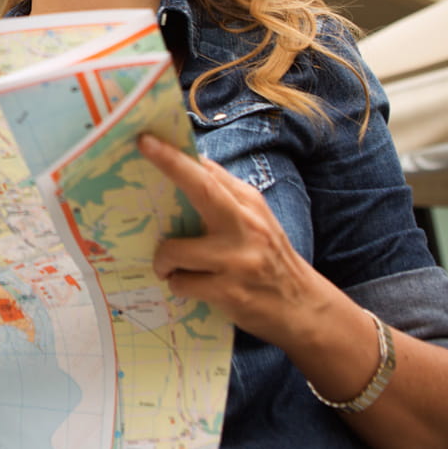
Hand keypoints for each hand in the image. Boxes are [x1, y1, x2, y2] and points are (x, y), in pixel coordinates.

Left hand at [138, 133, 328, 346]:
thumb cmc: (270, 261)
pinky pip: (181, 283)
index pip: (209, 172)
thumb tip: (191, 164)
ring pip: (175, 250)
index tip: (146, 138)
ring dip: (164, 261)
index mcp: (249, 204)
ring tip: (171, 267)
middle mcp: (246, 225)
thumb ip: (226, 196)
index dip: (176, 155)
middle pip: (201, 188)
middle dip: (169, 164)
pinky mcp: (230, 291)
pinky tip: (191, 286)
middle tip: (142, 145)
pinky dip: (178, 284)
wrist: (305, 309)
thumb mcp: (256, 221)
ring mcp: (238, 259)